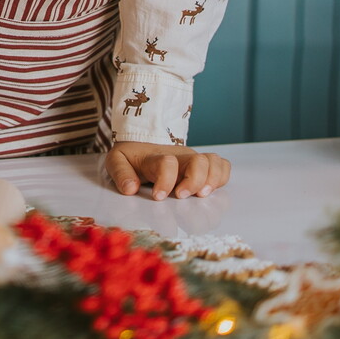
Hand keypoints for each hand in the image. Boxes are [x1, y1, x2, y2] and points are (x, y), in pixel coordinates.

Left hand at [105, 141, 231, 200]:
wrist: (141, 141)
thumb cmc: (131, 156)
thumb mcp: (117, 161)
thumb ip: (121, 174)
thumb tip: (131, 189)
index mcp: (157, 157)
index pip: (167, 163)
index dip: (165, 181)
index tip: (158, 196)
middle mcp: (179, 157)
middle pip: (198, 161)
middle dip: (194, 181)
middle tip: (181, 196)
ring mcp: (192, 160)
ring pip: (213, 162)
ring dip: (211, 180)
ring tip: (201, 194)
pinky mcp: (202, 165)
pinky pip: (222, 166)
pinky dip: (222, 177)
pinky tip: (210, 189)